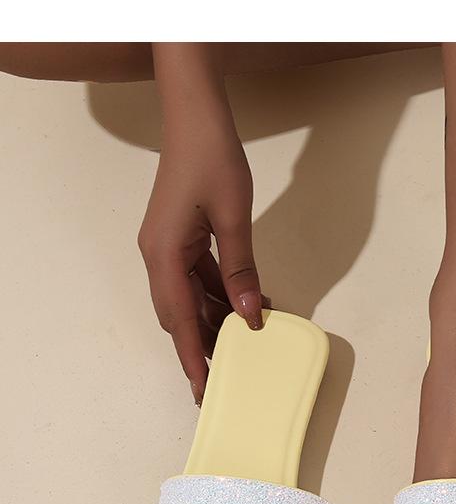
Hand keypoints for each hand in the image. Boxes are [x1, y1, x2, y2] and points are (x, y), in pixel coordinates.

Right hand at [138, 49, 267, 404]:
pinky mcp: (181, 239)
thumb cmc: (212, 158)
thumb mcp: (233, 217)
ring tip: (244, 343)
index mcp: (163, 255)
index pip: (178, 319)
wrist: (197, 115)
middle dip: (202, 346)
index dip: (192, 356)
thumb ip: (241, 269)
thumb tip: (249, 314)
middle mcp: (158, 256)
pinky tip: (246, 304)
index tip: (202, 388)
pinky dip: (219, 293)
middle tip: (226, 377)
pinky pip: (198, 278)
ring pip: (190, 298)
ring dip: (215, 319)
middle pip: (179, 315)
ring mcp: (168, 248)